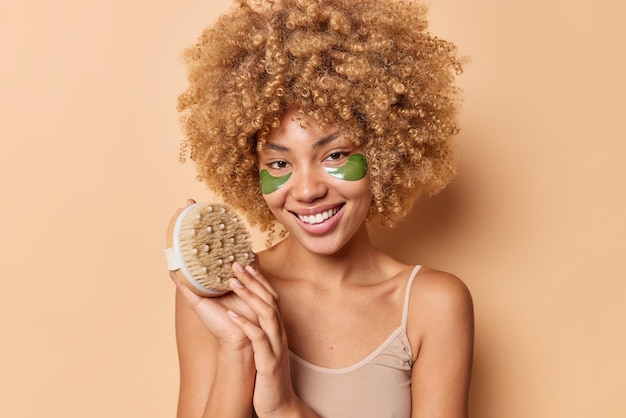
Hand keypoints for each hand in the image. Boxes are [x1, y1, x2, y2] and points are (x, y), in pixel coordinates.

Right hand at [169, 198, 259, 349]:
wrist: (246, 335)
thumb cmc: (248, 310)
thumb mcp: (249, 281)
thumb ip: (248, 266)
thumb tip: (248, 250)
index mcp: (216, 273)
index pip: (206, 245)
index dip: (202, 225)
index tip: (196, 203)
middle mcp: (204, 278)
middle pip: (192, 247)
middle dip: (188, 225)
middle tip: (186, 204)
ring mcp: (197, 287)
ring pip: (185, 261)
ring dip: (179, 241)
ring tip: (177, 221)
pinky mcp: (195, 300)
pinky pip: (181, 283)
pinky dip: (176, 271)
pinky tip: (171, 258)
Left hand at [227, 263, 299, 415]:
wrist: (280, 406)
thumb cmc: (268, 377)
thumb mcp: (264, 350)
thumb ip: (259, 332)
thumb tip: (244, 317)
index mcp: (277, 331)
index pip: (271, 298)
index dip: (260, 280)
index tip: (247, 263)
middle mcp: (279, 335)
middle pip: (270, 300)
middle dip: (253, 280)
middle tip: (236, 263)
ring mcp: (275, 347)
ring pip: (267, 314)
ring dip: (250, 295)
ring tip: (233, 281)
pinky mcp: (269, 362)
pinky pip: (259, 339)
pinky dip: (246, 324)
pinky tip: (232, 314)